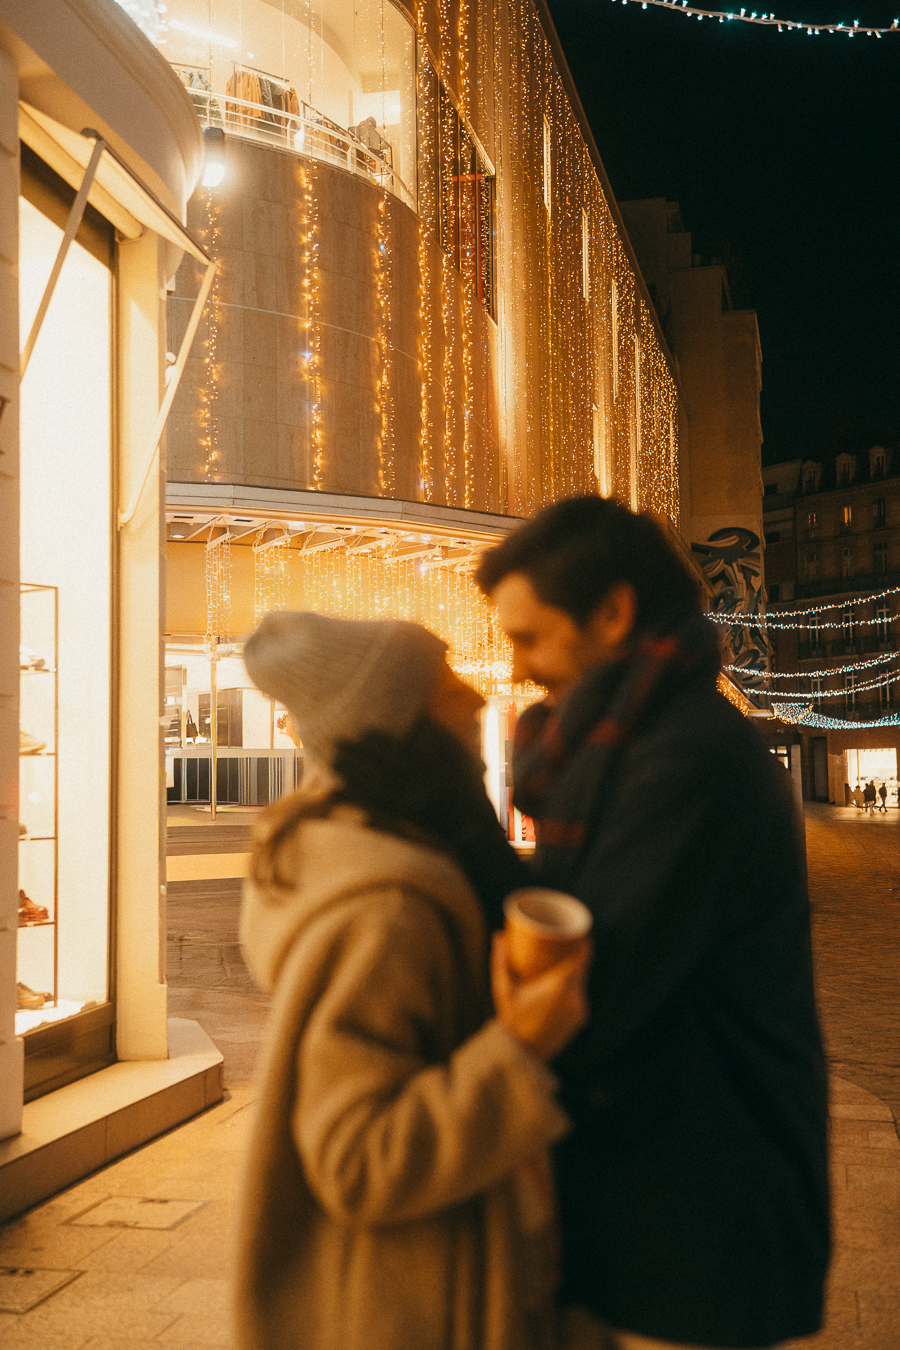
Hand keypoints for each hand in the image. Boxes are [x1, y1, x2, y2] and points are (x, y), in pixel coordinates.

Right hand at [491, 931, 591, 1061]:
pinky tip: (564, 985)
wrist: (523, 1052)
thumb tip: (498, 934)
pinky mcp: (581, 1018)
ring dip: (575, 973)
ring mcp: (579, 1008)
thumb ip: (500, 960)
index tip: (581, 932)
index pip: (582, 958)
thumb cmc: (510, 1017)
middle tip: (568, 943)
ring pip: (581, 983)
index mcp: (559, 985)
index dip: (584, 943)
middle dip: (578, 955)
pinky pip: (579, 997)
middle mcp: (574, 996)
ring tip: (563, 963)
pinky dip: (573, 988)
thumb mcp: (503, 987)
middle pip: (583, 968)